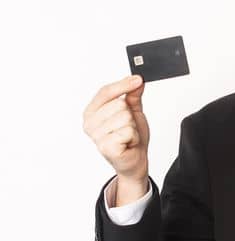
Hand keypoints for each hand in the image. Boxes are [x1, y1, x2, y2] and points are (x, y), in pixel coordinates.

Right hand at [84, 75, 149, 198]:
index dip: (122, 85)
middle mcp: (90, 123)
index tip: (138, 80)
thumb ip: (132, 96)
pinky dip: (134, 137)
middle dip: (131, 116)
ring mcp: (96, 136)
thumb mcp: (133, 112)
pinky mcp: (106, 147)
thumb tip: (136, 80)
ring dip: (133, 127)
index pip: (105, 92)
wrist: (135, 160)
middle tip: (128, 127)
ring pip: (125, 117)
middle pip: (119, 104)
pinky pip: (128, 131)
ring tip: (128, 136)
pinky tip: (128, 143)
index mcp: (92, 112)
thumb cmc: (131, 136)